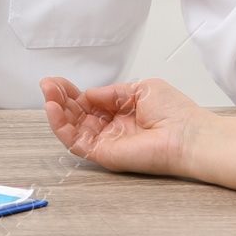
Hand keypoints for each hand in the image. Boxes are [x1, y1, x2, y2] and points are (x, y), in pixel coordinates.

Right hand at [39, 76, 208, 177]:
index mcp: (120, 113)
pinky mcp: (103, 154)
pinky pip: (75, 142)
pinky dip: (60, 127)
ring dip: (56, 110)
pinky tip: (53, 109)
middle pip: (76, 114)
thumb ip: (112, 92)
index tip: (58, 80)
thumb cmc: (176, 113)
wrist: (189, 135)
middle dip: (60, 98)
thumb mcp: (141, 89)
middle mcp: (111, 129)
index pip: (89, 103)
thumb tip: (88, 93)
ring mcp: (106, 142)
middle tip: (47, 84)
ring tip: (47, 94)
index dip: (72, 91)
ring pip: (71, 128)